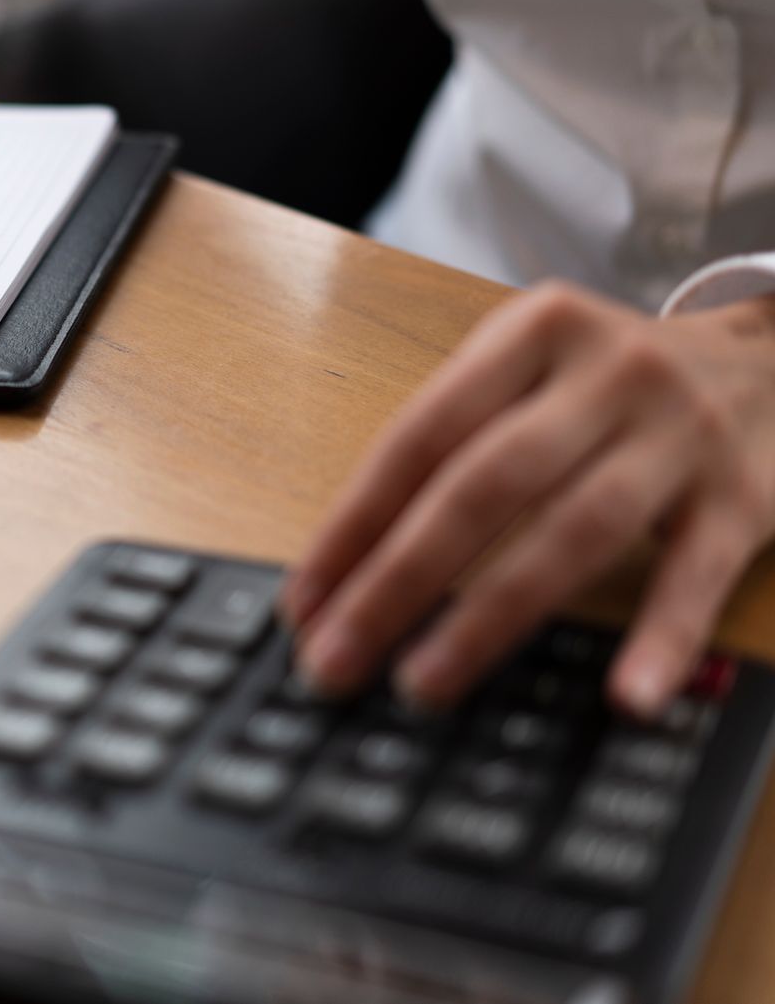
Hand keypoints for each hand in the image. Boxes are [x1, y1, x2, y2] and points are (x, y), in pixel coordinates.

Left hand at [282, 282, 774, 717]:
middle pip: (482, 486)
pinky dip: (660, 640)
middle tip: (336, 659)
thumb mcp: (534, 374)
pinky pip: (695, 576)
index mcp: (530, 335)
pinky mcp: (747, 498)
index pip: (419, 438)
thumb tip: (348, 569)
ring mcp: (680, 435)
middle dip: (397, 581)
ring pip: (572, 532)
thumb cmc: (615, 387)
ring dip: (490, 617)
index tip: (302, 602)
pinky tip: (626, 696)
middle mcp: (606, 375)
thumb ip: (455, 447)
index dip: (353, 525)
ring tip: (425, 684)